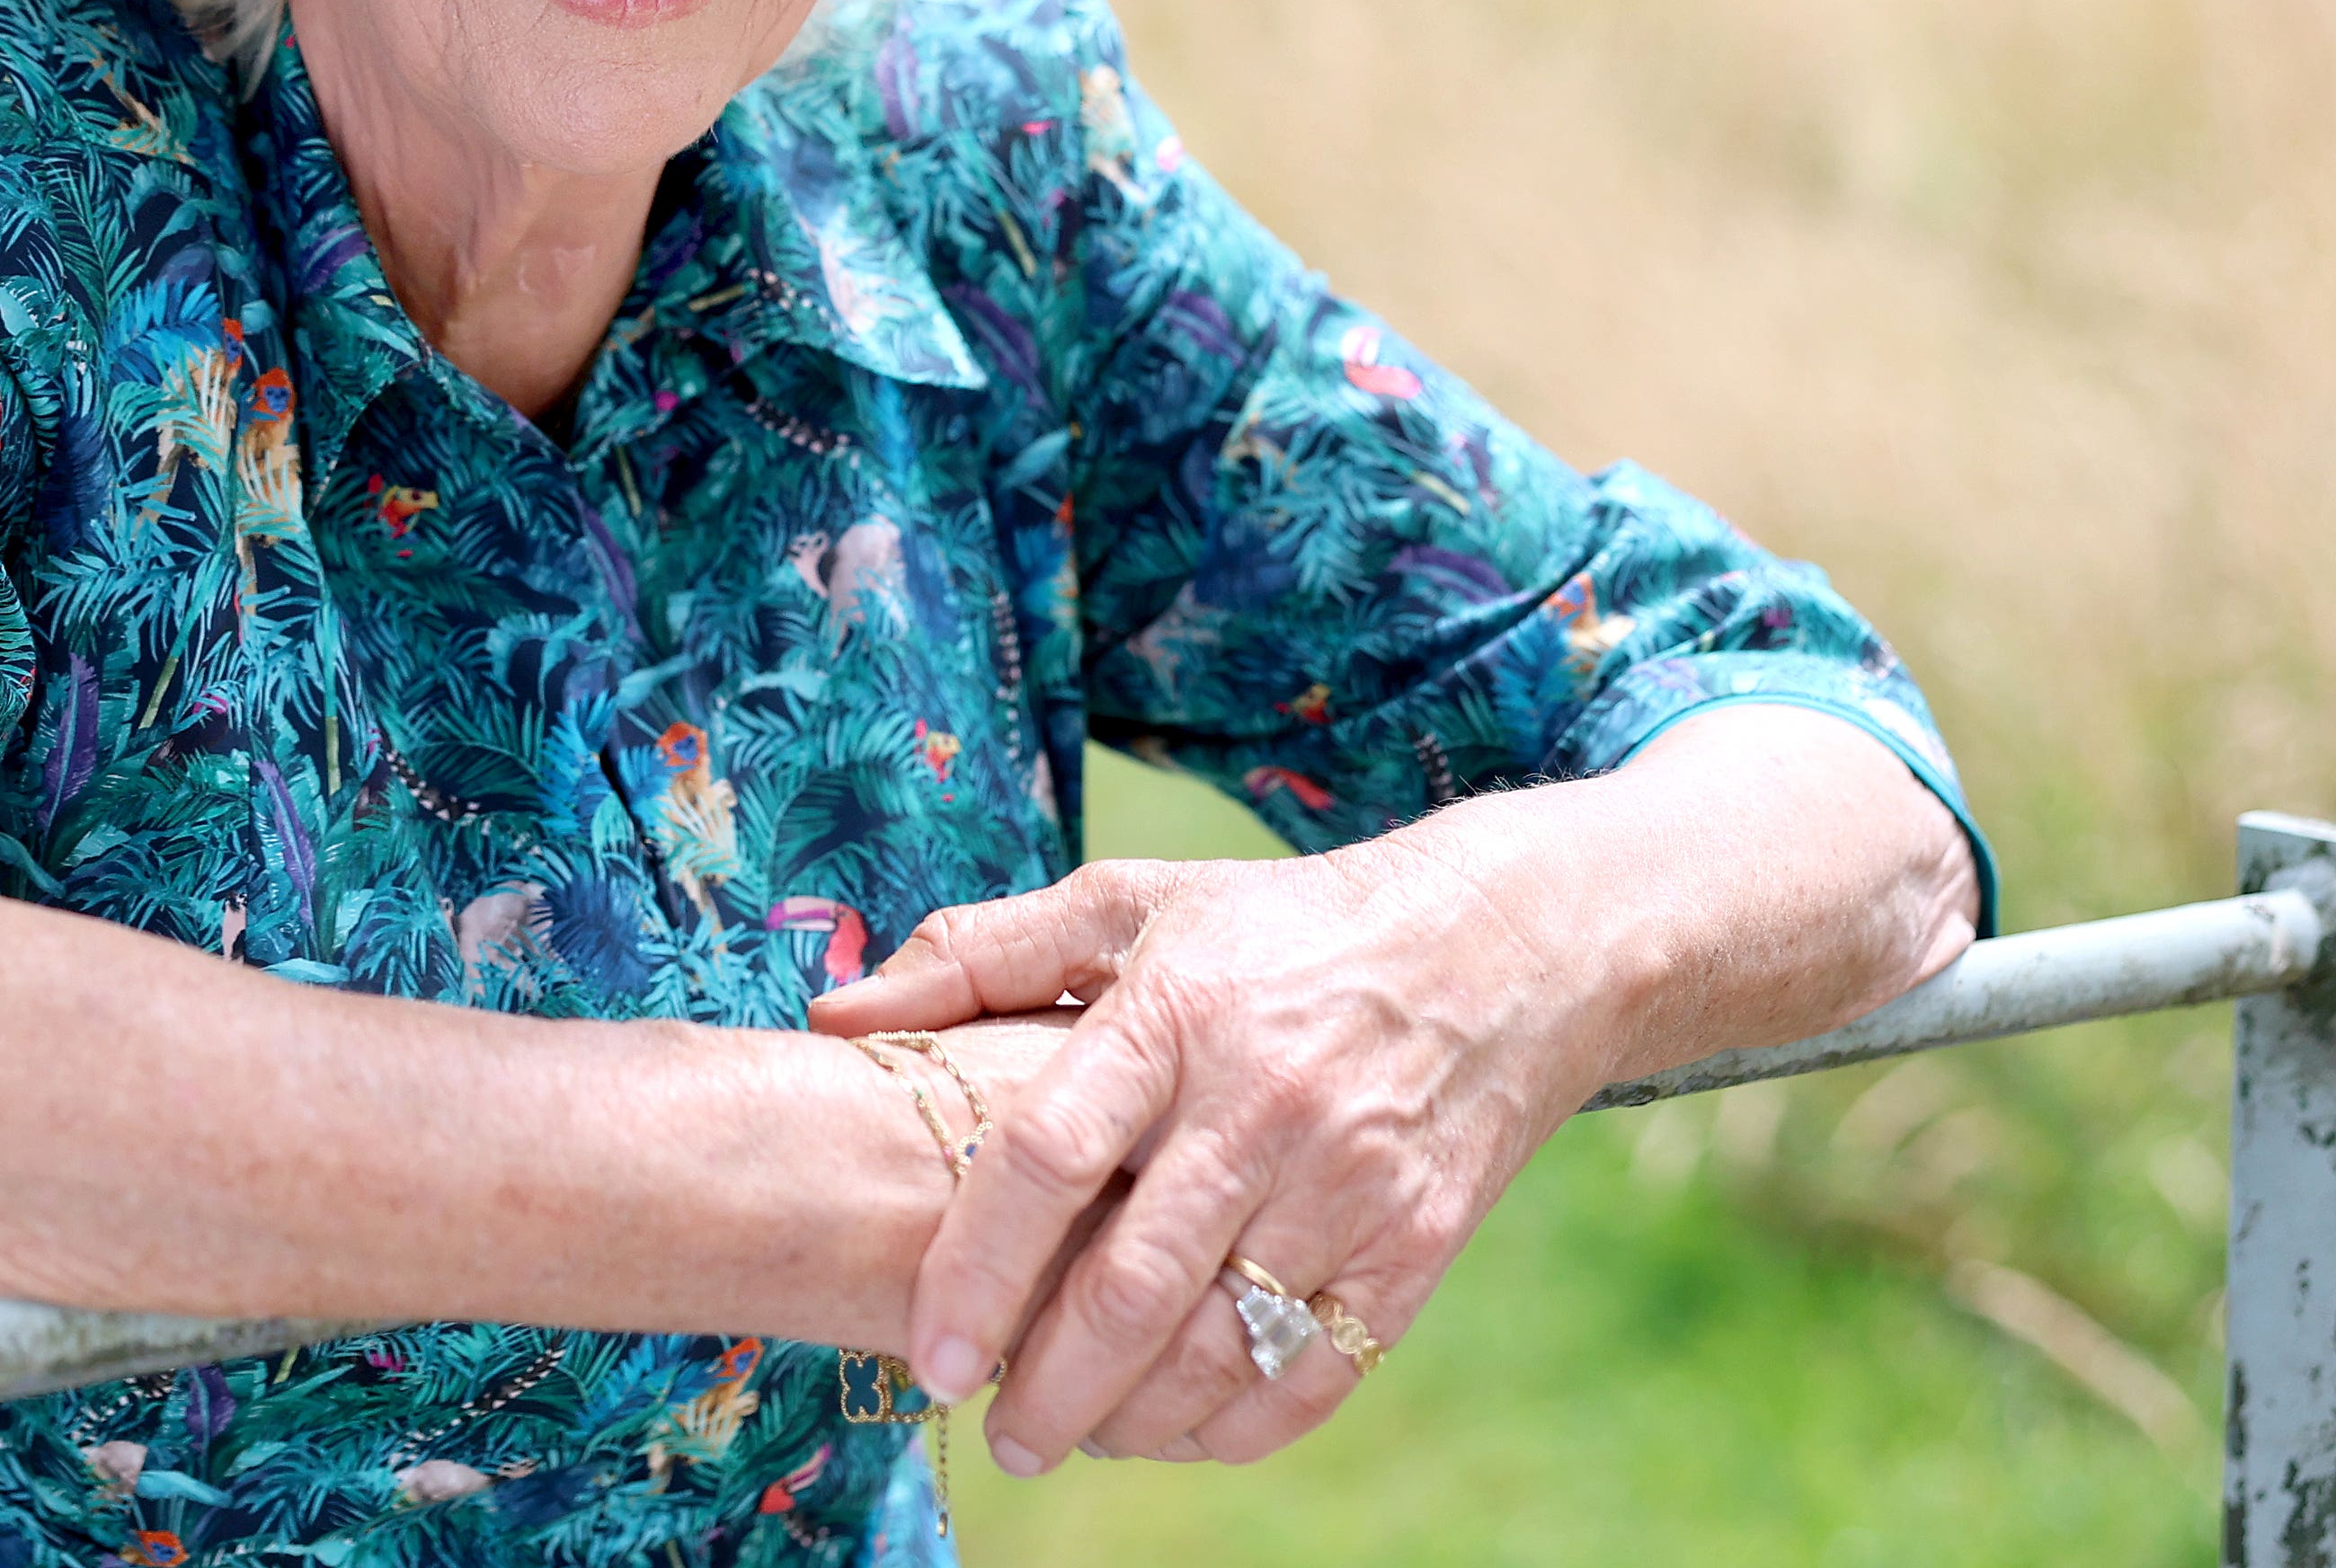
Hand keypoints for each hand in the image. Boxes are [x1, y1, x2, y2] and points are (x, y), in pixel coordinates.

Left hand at [807, 840, 1592, 1472]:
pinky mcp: (1415, 1245)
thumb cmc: (1275, 926)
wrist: (1497, 947)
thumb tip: (838, 1015)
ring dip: (1128, 1419)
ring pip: (1217, 1348)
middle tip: (996, 1429)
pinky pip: (1312, 1375)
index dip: (978, 1268)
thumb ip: (976, 955)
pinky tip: (1174, 1429)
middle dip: (1045, 1387)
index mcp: (1174, 1013)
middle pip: (1131, 1286)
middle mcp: (1262, 1104)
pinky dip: (1232, 1429)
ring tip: (1070, 1431)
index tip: (928, 1354)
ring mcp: (1348, 1183)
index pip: (1048, 1157)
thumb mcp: (1129, 902)